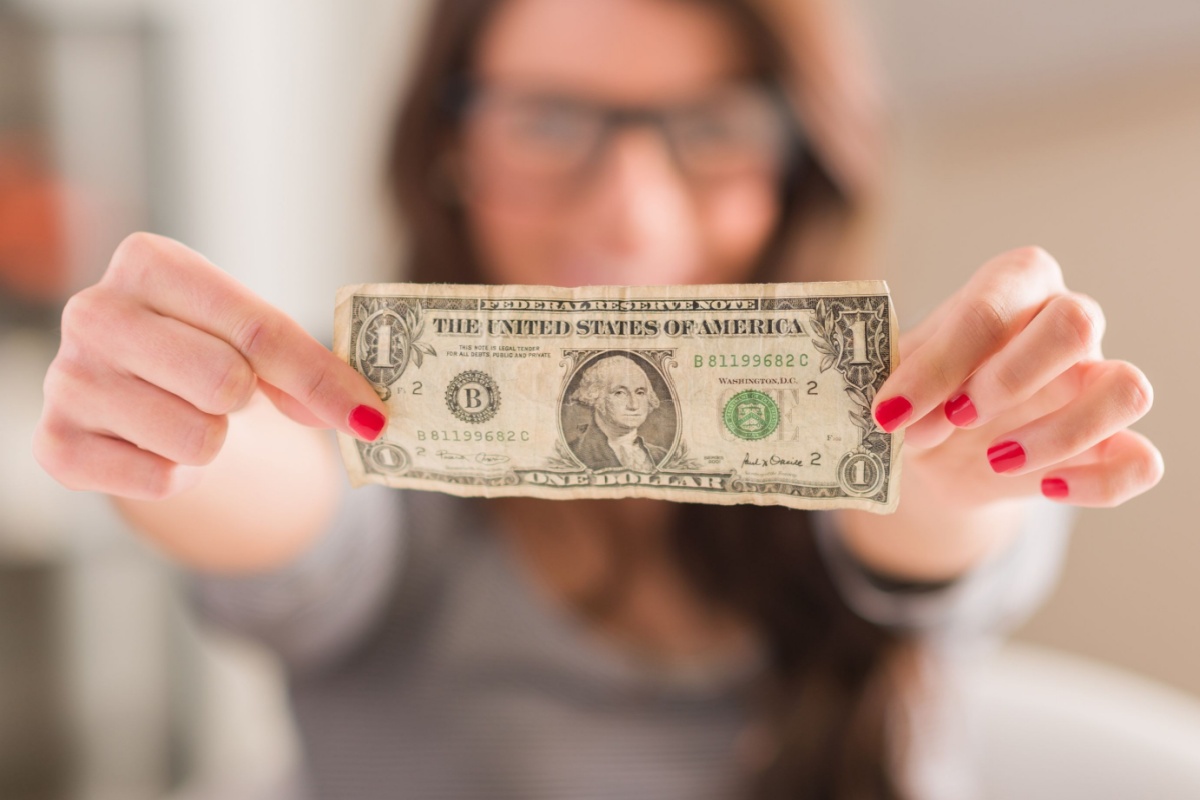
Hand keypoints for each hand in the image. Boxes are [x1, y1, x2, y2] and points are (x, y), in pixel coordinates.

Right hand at [34, 233, 387, 500]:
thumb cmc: (204, 349)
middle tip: (229, 395)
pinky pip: (159, 479)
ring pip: (196, 438)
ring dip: (210, 441)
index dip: (321, 379)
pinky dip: (175, 475)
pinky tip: (153, 445)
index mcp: (150, 262)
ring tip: (185, 415)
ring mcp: (68, 378)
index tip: (372, 419)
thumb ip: (308, 369)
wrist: (129, 391)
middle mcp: (95, 311)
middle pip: (226, 382)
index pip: (258, 329)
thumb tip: (367, 418)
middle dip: (246, 403)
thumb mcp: (254, 338)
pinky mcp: (55, 443)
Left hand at [873, 246, 1162, 508]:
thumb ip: (898, 386)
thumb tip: (896, 414)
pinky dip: (1100, 482)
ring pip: (1127, 389)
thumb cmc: (920, 393)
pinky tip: (1047, 487)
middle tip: (955, 417)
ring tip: (995, 458)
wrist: (938, 450)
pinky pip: (1142, 461)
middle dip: (1009, 378)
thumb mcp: (898, 379)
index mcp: (1012, 286)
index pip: (993, 304)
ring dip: (1060, 433)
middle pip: (1078, 321)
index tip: (892, 411)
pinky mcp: (1111, 443)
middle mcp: (1067, 322)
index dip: (941, 362)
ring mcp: (1097, 382)